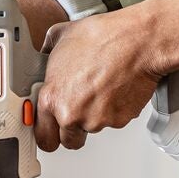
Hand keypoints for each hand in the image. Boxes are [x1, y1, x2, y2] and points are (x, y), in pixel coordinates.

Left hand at [34, 7, 161, 154]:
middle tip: (79, 111)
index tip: (52, 127)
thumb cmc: (103, 38)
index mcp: (52, 98)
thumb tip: (44, 51)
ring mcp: (96, 120)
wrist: (137, 43)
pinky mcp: (118, 120)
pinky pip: (113, 121)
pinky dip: (114, 109)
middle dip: (72, 131)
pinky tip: (115, 87)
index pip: (42, 135)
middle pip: (67, 141)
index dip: (48, 131)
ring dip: (95, 115)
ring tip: (101, 86)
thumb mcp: (61, 36)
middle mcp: (71, 114)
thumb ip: (47, 51)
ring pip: (92, 128)